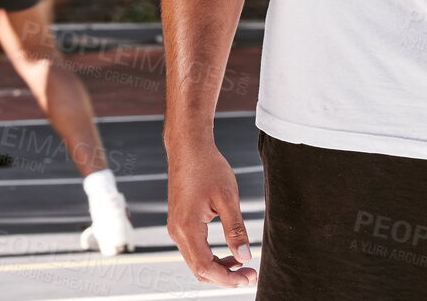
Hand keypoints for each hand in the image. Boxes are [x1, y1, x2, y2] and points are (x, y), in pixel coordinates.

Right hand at [165, 136, 255, 286]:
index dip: (229, 279)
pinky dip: (212, 257)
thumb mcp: (227, 198)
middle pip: (199, 270)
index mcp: (188, 228)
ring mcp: (176, 228)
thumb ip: (236, 230)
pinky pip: (194, 250)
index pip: (206, 268)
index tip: (249, 277)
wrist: (188, 147)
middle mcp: (177, 232)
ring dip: (219, 268)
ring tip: (243, 265)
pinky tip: (230, 253)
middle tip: (250, 275)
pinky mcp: (179, 223)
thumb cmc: (207, 167)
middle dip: (225, 278)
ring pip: (196, 262)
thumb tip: (245, 256)